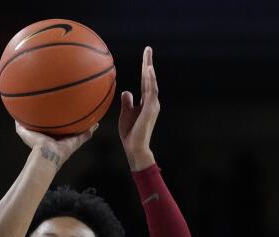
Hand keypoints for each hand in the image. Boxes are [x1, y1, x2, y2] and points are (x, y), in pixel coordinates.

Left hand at [15, 121, 97, 170]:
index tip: (60, 114)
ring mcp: (69, 141)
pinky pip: (85, 135)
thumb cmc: (35, 145)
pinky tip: (96, 123)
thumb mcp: (24, 133)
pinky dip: (91, 129)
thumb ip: (20, 125)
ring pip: (79, 132)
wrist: (46, 154)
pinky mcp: (75, 142)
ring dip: (85, 125)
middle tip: (78, 113)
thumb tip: (15, 117)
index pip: (55, 127)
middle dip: (72, 123)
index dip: (58, 121)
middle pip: (68, 129)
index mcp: (51, 136)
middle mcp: (61, 138)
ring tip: (91, 117)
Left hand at [118, 46, 158, 170]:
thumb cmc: (130, 133)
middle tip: (147, 48)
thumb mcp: (126, 113)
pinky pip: (151, 91)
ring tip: (147, 55)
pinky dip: (151, 79)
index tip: (144, 56)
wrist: (135, 147)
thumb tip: (126, 91)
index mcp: (145, 101)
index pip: (145, 81)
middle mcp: (151, 101)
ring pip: (152, 82)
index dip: (145, 69)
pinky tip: (148, 70)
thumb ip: (128, 102)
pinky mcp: (151, 108)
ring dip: (150, 68)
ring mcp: (152, 104)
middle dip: (148, 63)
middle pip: (150, 78)